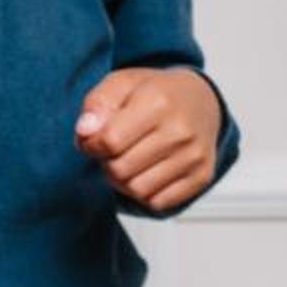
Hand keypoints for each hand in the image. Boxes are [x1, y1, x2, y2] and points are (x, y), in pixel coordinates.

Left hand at [75, 68, 219, 215]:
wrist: (201, 100)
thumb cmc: (154, 93)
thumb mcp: (121, 83)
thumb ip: (96, 104)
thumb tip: (85, 132)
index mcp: (158, 101)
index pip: (109, 141)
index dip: (91, 144)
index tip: (93, 139)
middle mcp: (180, 131)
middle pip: (120, 170)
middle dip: (106, 163)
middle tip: (113, 150)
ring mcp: (194, 156)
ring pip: (137, 191)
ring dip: (123, 181)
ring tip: (128, 160)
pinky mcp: (201, 176)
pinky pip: (158, 203)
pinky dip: (144, 193)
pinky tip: (146, 172)